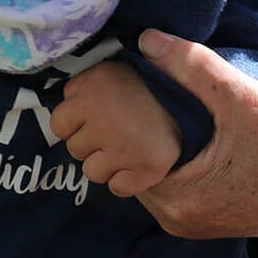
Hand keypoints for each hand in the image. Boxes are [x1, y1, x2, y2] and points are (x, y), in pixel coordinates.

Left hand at [51, 61, 181, 198]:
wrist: (200, 103)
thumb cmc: (153, 85)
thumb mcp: (114, 69)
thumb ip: (85, 84)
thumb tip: (67, 101)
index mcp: (95, 89)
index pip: (58, 124)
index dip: (75, 122)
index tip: (95, 117)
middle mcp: (106, 119)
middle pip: (75, 150)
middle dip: (91, 143)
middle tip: (118, 130)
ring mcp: (126, 147)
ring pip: (93, 172)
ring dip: (107, 164)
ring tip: (128, 146)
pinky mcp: (148, 170)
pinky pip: (117, 187)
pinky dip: (128, 180)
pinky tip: (139, 163)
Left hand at [131, 29, 257, 239]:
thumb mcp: (244, 98)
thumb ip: (193, 66)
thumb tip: (145, 39)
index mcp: (179, 200)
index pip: (122, 154)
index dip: (122, 119)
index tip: (131, 88)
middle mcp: (179, 219)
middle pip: (134, 165)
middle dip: (137, 130)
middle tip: (146, 91)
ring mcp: (194, 222)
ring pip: (154, 173)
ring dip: (157, 143)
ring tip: (166, 106)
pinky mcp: (211, 217)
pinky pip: (177, 183)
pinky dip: (176, 157)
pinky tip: (187, 129)